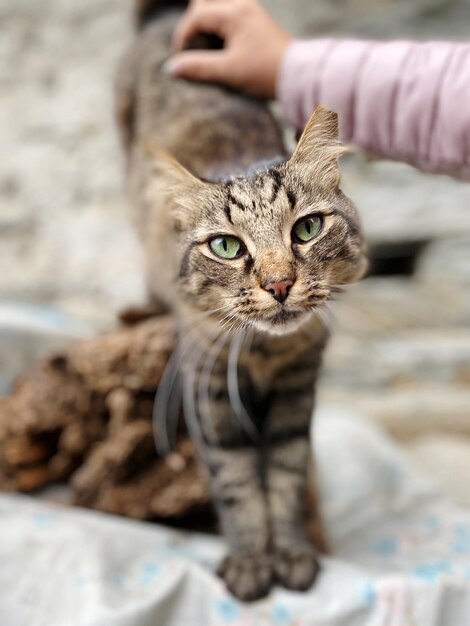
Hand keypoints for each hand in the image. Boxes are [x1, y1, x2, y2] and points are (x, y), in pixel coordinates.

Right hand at [167, 0, 291, 98]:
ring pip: (218, 7)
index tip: (179, 59)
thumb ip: (198, 68)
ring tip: (200, 44)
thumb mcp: (229, 72)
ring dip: (205, 21)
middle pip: (206, 3)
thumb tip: (170, 68)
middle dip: (192, 22)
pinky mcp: (257, 24)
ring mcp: (251, 13)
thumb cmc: (265, 73)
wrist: (299, 77)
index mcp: (234, 14)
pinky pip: (230, 15)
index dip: (183, 37)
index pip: (197, 17)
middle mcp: (242, 7)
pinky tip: (218, 44)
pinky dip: (218, 25)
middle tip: (188, 46)